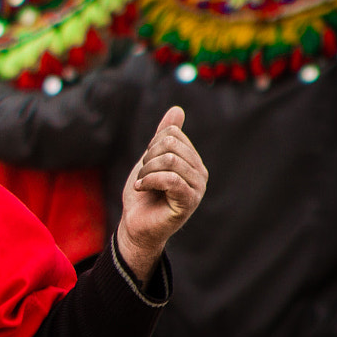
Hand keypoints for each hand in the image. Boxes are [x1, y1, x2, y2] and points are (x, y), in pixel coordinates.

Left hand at [117, 106, 206, 279]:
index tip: (146, 164)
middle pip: (171, 144)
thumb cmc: (143, 195)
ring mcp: (197, 188)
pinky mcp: (189, 202)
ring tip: (143, 184)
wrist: (135, 226)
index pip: (172, 134)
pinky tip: (142, 189)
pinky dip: (149, 181)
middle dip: (148, 158)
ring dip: (146, 171)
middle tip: (143, 176)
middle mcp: (200, 173)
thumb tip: (177, 110)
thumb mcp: (150, 159)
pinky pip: (171, 179)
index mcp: (193, 160)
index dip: (151, 146)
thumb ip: (163, 136)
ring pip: (169, 160)